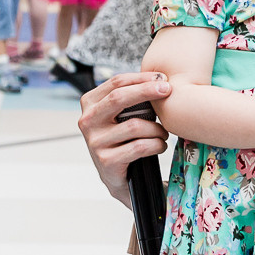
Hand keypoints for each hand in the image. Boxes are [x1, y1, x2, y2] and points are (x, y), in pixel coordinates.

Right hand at [78, 71, 170, 202]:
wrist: (117, 176)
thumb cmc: (123, 139)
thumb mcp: (119, 115)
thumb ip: (131, 97)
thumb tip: (159, 79)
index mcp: (89, 103)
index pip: (116, 82)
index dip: (141, 78)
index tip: (162, 78)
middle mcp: (87, 121)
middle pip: (119, 98)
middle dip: (147, 91)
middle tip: (168, 90)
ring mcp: (95, 142)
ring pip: (134, 126)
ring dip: (156, 128)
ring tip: (163, 133)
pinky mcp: (106, 161)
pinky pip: (139, 147)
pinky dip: (156, 145)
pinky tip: (160, 146)